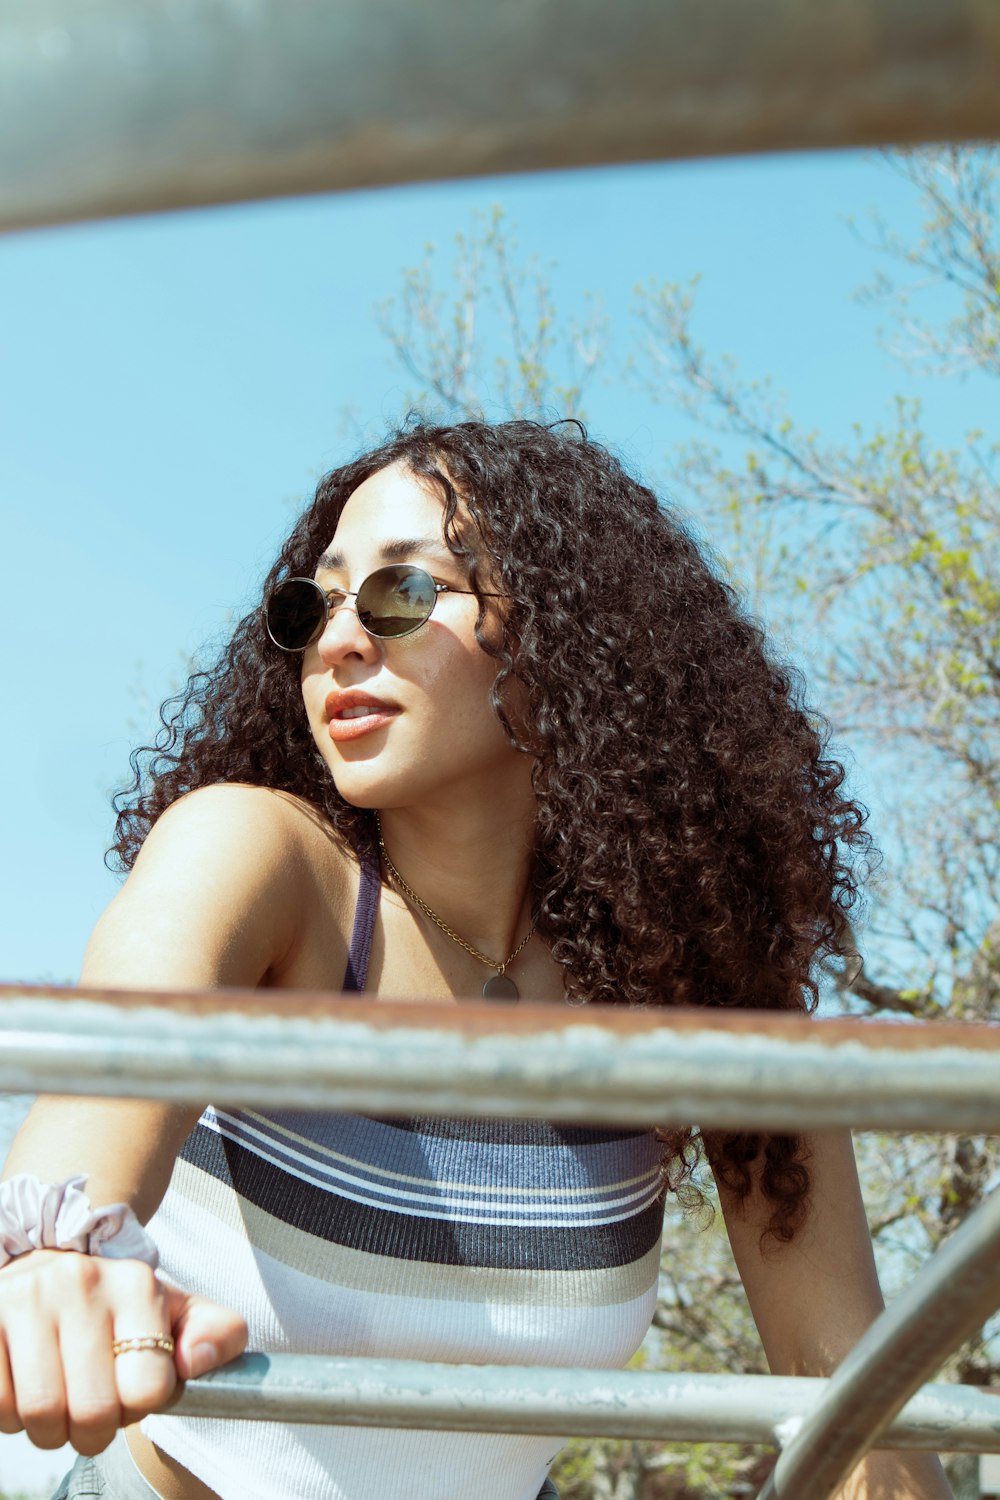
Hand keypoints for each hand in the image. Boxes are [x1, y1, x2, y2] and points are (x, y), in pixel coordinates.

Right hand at [0, 1249, 246, 1454]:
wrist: (46, 1269)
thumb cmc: (115, 1309)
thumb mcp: (174, 1313)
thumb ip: (215, 1334)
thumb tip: (196, 1362)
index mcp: (136, 1283)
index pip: (149, 1388)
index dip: (139, 1408)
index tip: (129, 1391)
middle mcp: (81, 1281)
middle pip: (94, 1411)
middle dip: (93, 1430)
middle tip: (88, 1407)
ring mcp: (27, 1297)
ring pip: (41, 1415)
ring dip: (49, 1428)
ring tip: (57, 1397)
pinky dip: (10, 1416)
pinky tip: (23, 1385)